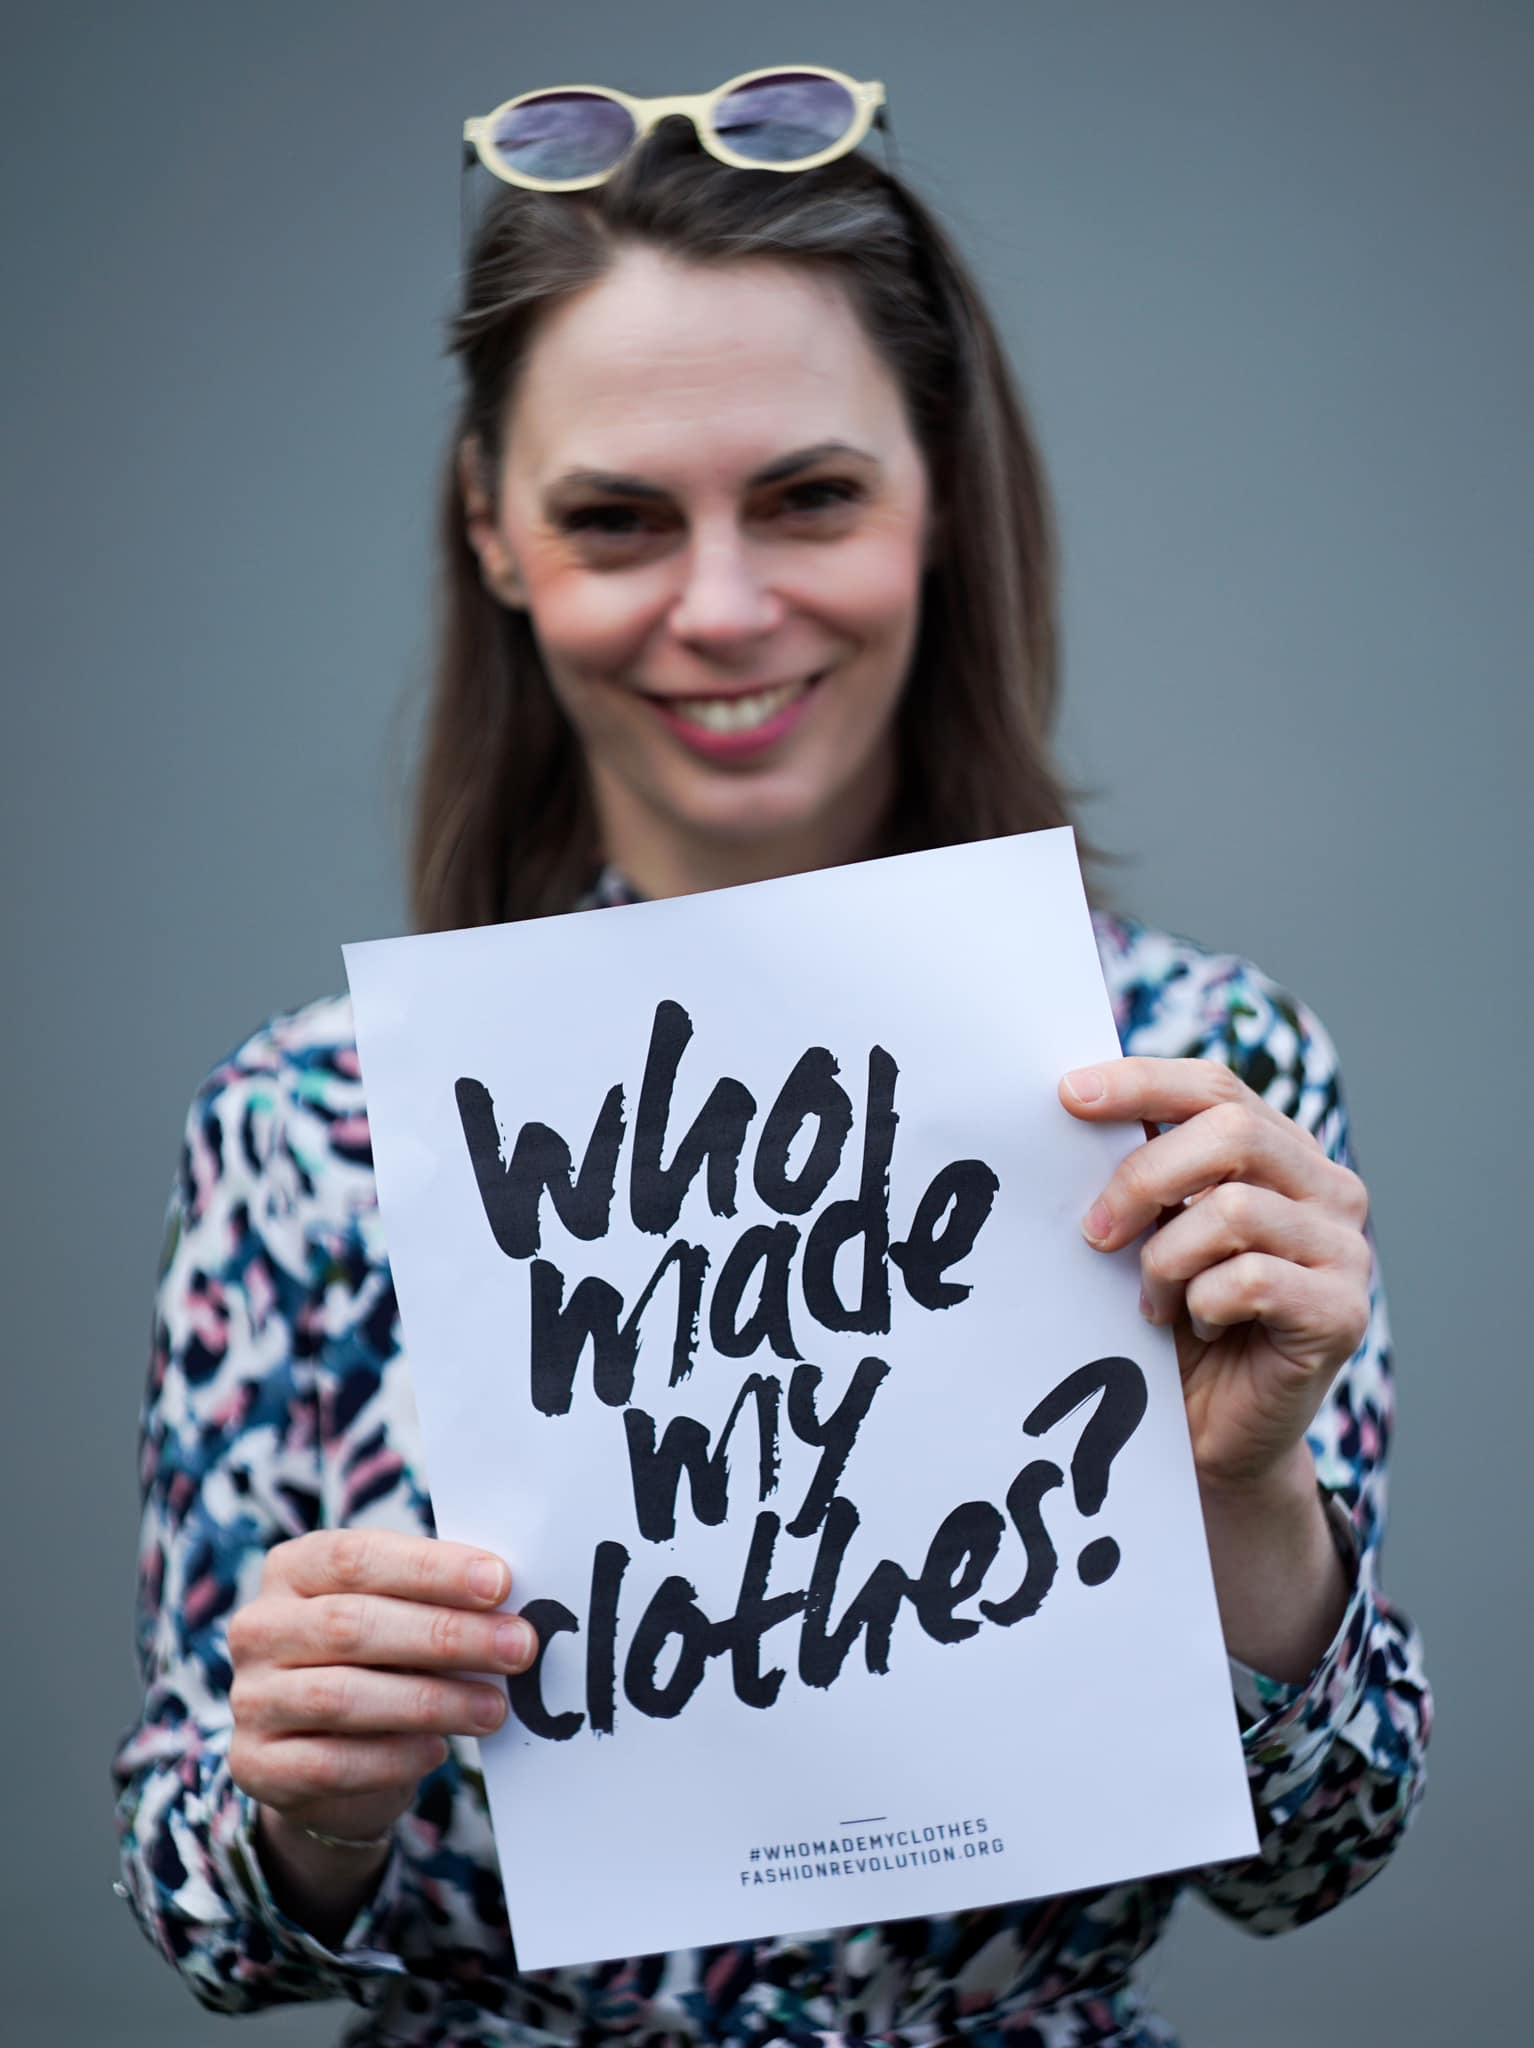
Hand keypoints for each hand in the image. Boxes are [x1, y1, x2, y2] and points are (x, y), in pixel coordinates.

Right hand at [228, 1529, 536, 1849]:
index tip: (500, 1582)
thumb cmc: (380, 1661)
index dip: (430, 1568)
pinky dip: (392, 1757)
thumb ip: (436, 1602)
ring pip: (342, 1696)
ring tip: (493, 1708)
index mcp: (293, 1568)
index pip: (357, 1557)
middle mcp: (260, 1627)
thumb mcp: (399, 1616)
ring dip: (430, 1701)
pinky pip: (329, 1762)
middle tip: (516, 1647)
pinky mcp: (256, 1765)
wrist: (325, 1760)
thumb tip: (509, 1605)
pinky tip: (437, 1750)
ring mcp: (251, 1698)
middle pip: (352, 1624)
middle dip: (445, 1635)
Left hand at [1060, 1057, 1371, 1496]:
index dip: (1141, 1083)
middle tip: (1095, 1233)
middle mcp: (1329, 1189)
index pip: (1216, 1086)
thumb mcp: (1154, 1229)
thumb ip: (1145, 1169)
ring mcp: (1346, 1250)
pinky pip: (1251, 1280)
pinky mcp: (1342, 1312)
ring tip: (1154, 1301)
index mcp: (1282, 1152)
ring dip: (1167, 1260)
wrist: (1214, 1433)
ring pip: (1235, 1209)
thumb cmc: (1178, 1320)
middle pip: (1231, 1131)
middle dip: (1143, 1178)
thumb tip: (1077, 1103)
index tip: (1067, 1096)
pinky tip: (1201, 1327)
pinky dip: (1202, 1304)